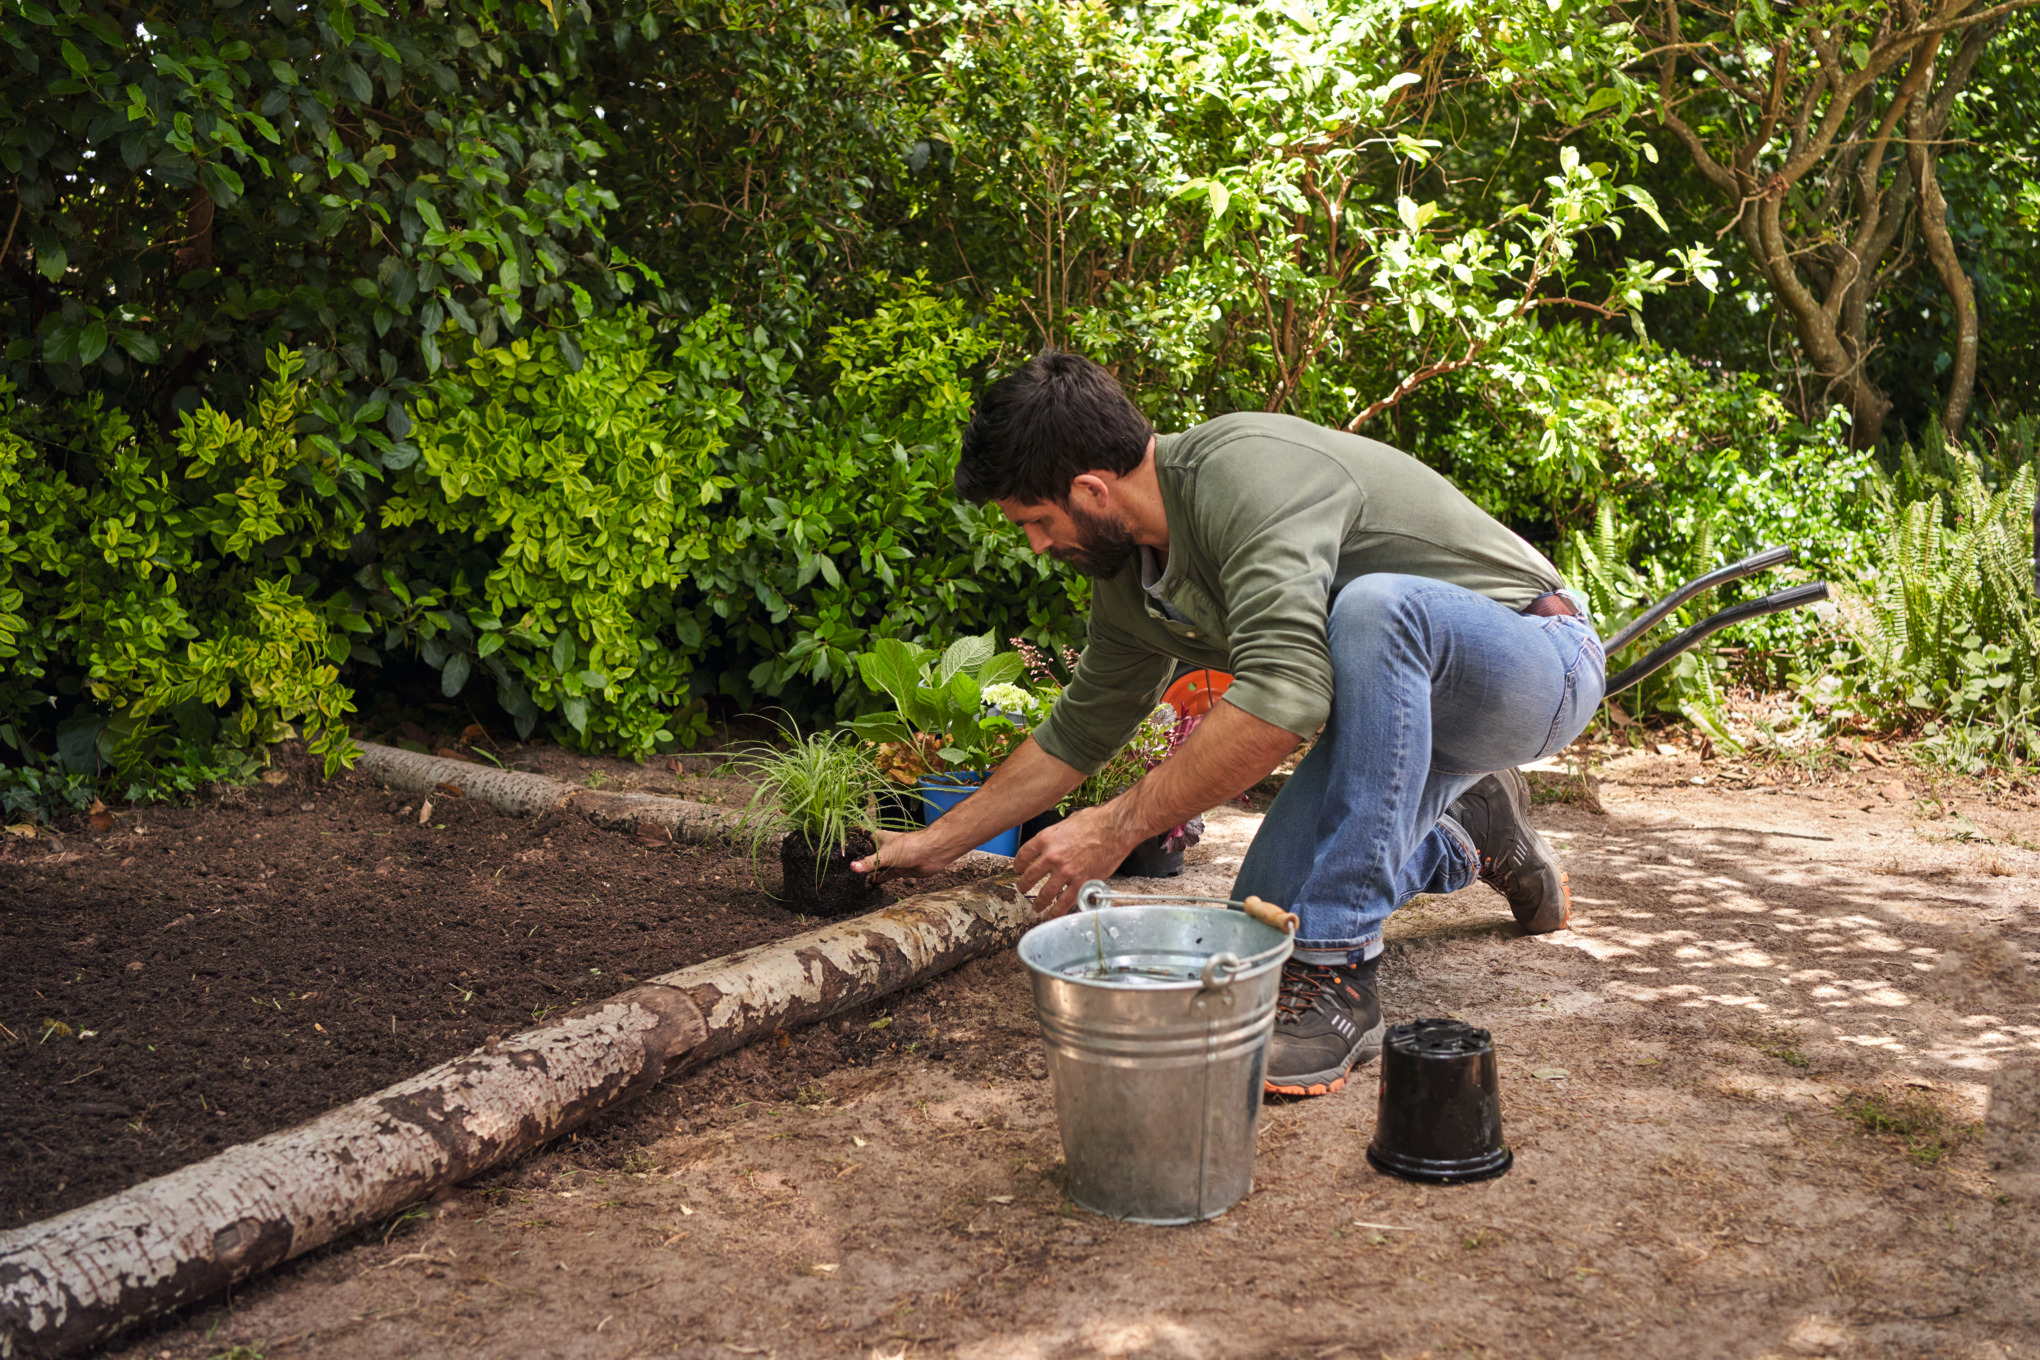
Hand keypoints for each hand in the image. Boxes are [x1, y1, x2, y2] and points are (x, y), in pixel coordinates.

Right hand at [851, 826, 959, 883]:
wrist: (932, 854)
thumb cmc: (909, 846)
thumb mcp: (886, 855)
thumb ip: (869, 863)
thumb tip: (852, 868)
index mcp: (877, 838)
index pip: (860, 836)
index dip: (850, 840)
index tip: (836, 846)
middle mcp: (882, 848)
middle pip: (866, 854)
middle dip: (857, 860)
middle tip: (842, 869)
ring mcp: (890, 859)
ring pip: (875, 866)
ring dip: (867, 872)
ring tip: (853, 880)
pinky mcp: (897, 869)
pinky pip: (884, 876)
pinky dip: (878, 880)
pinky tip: (869, 885)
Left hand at [1013, 806, 1137, 916]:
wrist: (1116, 829)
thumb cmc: (1097, 821)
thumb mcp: (1068, 822)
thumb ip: (1058, 834)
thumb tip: (1057, 839)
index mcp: (1046, 839)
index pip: (1024, 855)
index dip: (1018, 864)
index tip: (1018, 869)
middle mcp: (1052, 857)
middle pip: (1030, 876)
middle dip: (1024, 885)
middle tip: (1023, 889)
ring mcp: (1066, 872)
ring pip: (1045, 893)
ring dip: (1039, 902)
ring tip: (1036, 906)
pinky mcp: (1081, 883)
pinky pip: (1065, 902)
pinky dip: (1057, 911)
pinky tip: (1053, 915)